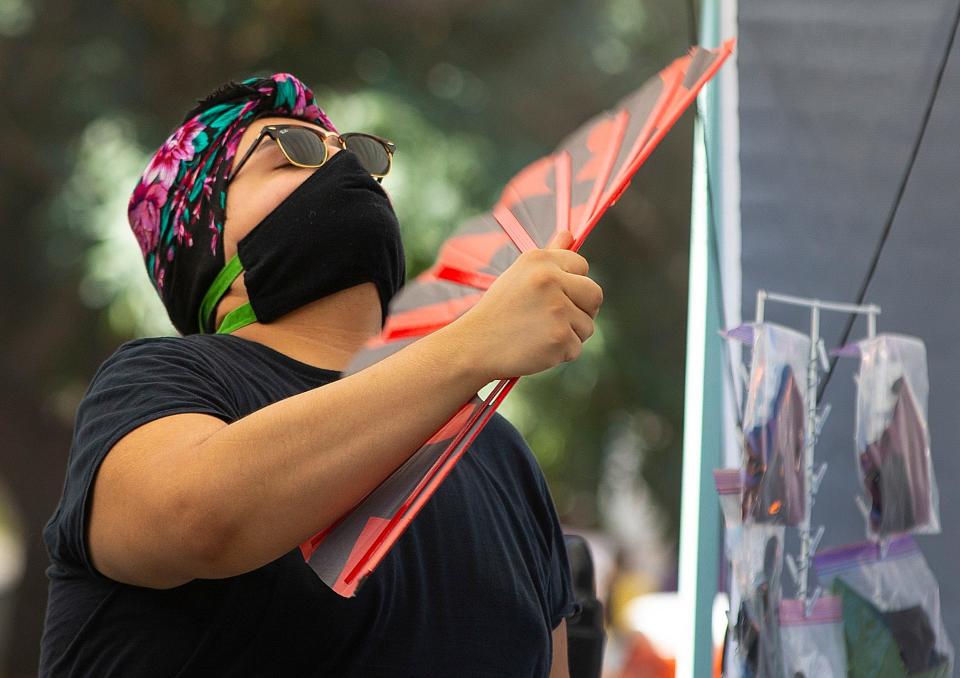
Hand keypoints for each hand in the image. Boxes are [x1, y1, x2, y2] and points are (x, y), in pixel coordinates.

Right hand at [449, 230, 602, 381]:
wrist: (474, 346)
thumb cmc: (499, 310)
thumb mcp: (519, 275)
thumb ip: (549, 255)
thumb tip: (569, 234)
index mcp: (540, 260)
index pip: (582, 265)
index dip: (573, 283)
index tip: (555, 295)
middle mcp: (550, 279)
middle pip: (595, 294)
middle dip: (582, 309)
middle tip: (556, 318)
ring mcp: (557, 310)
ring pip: (587, 325)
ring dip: (569, 334)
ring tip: (538, 334)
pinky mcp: (560, 338)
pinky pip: (577, 348)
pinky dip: (560, 353)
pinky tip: (536, 348)